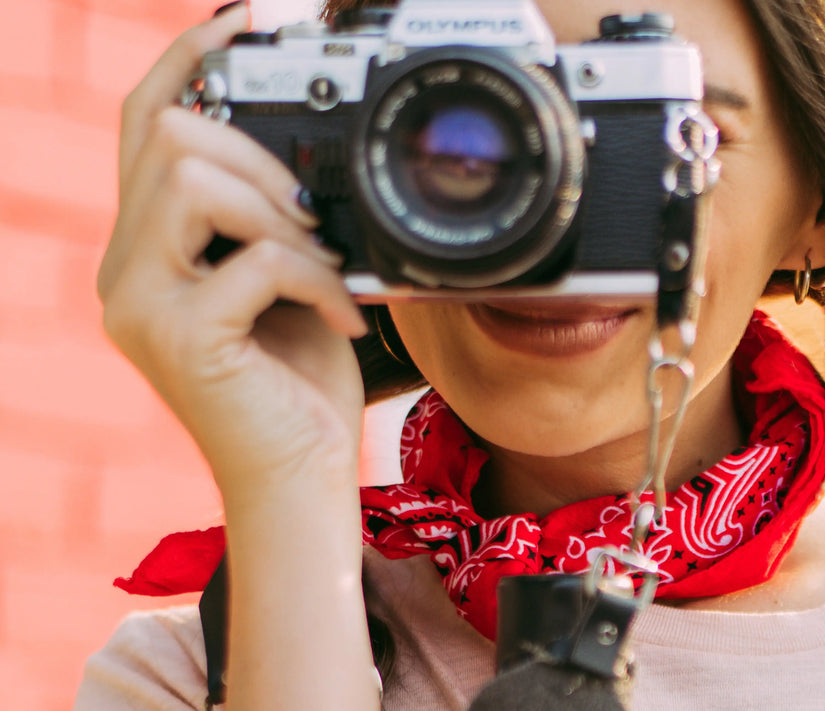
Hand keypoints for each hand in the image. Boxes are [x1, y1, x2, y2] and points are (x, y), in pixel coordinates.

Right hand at [97, 5, 369, 500]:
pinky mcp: (178, 338)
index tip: (245, 19)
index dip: (186, 60)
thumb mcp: (284, 280)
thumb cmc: (297, 380)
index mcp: (147, 246)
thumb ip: (268, 218)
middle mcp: (124, 269)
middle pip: (167, 137)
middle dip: (262, 160)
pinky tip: (342, 316)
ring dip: (282, 213)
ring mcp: (140, 304)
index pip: (143, 123)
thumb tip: (297, 150)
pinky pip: (253, 259)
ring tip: (327, 266)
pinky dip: (315, 278)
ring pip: (194, 182)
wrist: (298, 476)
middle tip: (319, 218)